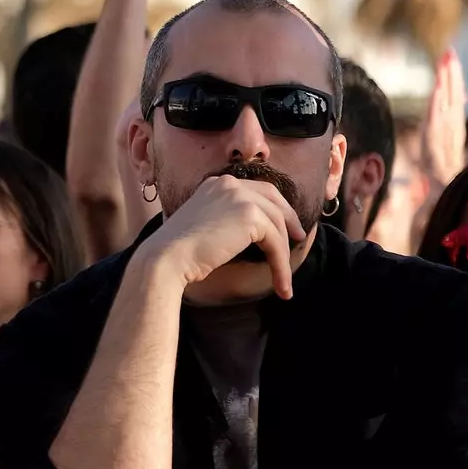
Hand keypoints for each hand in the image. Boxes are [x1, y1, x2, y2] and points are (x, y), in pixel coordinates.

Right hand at [143, 175, 306, 298]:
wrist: (168, 256)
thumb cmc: (180, 250)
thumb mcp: (206, 223)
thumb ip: (227, 218)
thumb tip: (254, 231)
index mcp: (217, 183)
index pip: (256, 190)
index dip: (275, 207)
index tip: (284, 226)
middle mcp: (229, 184)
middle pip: (273, 198)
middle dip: (289, 219)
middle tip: (298, 238)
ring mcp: (240, 196)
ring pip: (277, 225)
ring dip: (284, 254)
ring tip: (284, 280)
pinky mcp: (250, 216)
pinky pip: (276, 242)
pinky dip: (282, 266)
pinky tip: (281, 285)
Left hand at [419, 47, 466, 188]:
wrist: (445, 177)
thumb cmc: (442, 155)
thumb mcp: (445, 130)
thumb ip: (449, 112)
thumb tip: (455, 95)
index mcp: (454, 117)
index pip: (456, 91)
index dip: (454, 74)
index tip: (451, 56)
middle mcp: (452, 119)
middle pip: (453, 90)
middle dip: (451, 71)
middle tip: (449, 52)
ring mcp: (445, 126)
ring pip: (447, 98)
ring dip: (446, 80)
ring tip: (445, 63)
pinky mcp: (435, 134)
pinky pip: (437, 114)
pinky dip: (438, 101)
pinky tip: (438, 88)